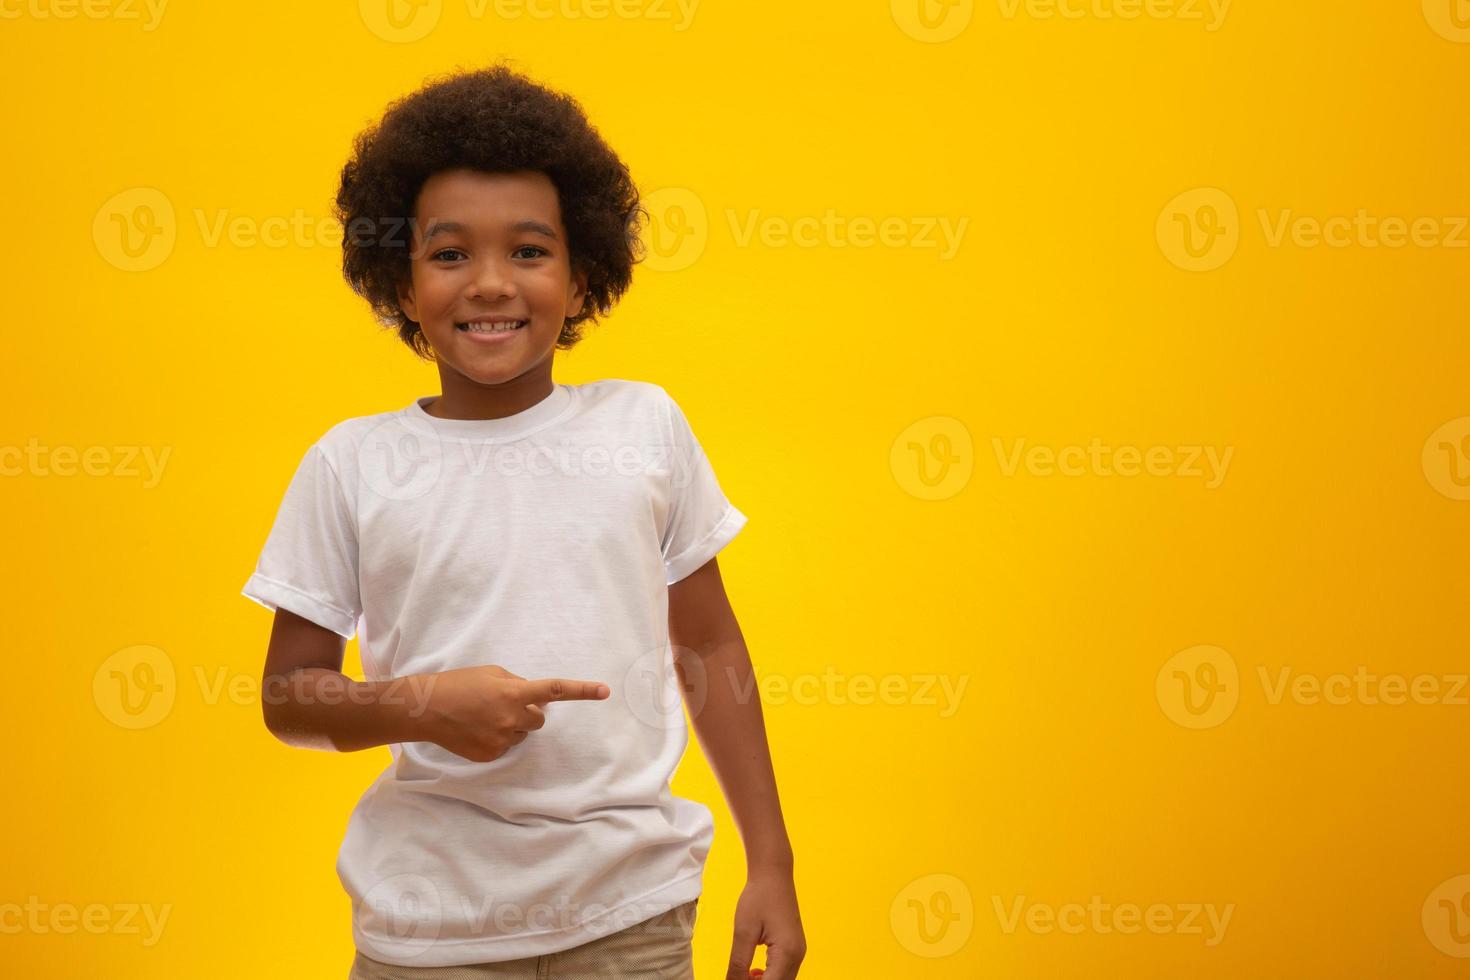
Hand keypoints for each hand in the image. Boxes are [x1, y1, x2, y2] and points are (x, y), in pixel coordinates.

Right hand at [413, 664, 608, 761]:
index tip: (604, 691)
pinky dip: (496, 739)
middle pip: (539, 719)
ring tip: (483, 716)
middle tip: (503, 705)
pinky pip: (505, 747)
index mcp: (514, 692)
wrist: (426, 710)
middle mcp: (512, 718)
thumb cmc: (458, 684)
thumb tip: (535, 698)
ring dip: (511, 725)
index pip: (555, 691)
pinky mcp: (490, 755)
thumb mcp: (492, 673)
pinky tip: (476, 730)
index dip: (582, 691)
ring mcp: (501, 739)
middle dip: (529, 712)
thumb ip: (517, 683)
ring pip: (521, 734)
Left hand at [726, 869, 804, 979]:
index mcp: (787, 953)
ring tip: (743, 975)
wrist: (773, 874)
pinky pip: (784, 971)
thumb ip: (738, 963)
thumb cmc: (759, 897)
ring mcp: (799, 952)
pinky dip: (770, 976)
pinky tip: (753, 970)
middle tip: (736, 977)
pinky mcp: (795, 947)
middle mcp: (797, 956)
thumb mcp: (743, 932)